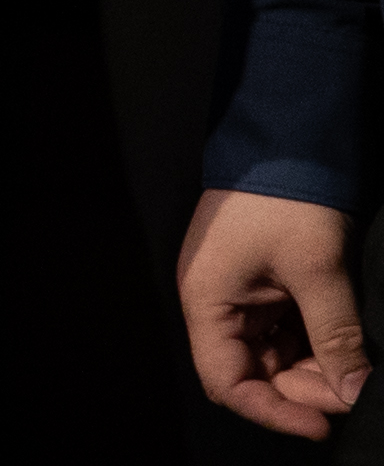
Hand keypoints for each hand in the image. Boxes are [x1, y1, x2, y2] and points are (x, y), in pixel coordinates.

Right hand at [183, 185, 370, 437]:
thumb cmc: (286, 201)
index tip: (322, 422)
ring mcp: (243, 294)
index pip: (228, 381)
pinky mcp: (267, 285)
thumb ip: (335, 337)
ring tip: (356, 367)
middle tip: (355, 389)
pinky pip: (289, 332)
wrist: (290, 141)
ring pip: (276, 355)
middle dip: (307, 389)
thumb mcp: (317, 271)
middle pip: (256, 372)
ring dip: (316, 368)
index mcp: (208, 300)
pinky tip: (346, 346)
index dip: (273, 411)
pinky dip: (318, 345)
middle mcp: (218, 303)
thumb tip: (356, 392)